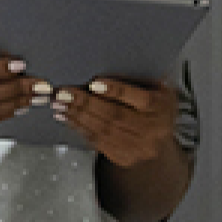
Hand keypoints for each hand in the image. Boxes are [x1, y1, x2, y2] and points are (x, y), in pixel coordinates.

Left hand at [53, 77, 178, 167]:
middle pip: (116, 115)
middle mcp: (152, 130)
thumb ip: (138, 79)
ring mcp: (137, 147)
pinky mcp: (123, 157)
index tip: (95, 82)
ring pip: (103, 129)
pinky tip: (66, 117)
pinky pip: (97, 141)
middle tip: (64, 92)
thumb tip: (110, 65)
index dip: (117, 91)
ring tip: (59, 103)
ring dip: (77, 115)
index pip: (141, 99)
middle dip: (86, 103)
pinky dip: (79, 127)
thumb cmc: (154, 107)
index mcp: (161, 107)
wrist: (159, 142)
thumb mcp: (155, 89)